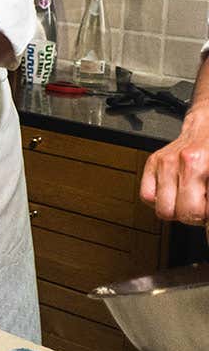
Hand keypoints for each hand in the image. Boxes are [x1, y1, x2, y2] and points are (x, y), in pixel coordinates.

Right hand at [140, 109, 208, 223]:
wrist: (208, 125)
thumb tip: (207, 225)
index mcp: (200, 165)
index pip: (201, 211)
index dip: (208, 223)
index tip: (208, 224)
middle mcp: (181, 163)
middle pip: (185, 214)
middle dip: (197, 216)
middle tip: (203, 208)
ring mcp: (164, 163)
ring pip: (164, 210)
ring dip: (178, 210)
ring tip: (190, 201)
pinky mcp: (152, 163)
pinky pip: (147, 197)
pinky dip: (160, 200)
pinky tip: (174, 193)